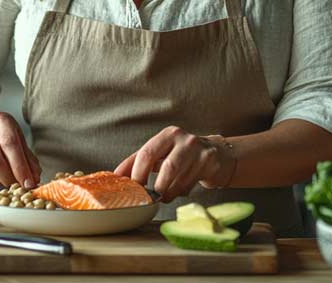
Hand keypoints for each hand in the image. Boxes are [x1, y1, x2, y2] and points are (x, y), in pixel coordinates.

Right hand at [0, 111, 40, 188]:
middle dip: (10, 178)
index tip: (29, 182)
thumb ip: (28, 158)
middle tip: (20, 185)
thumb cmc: (3, 135)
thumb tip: (35, 177)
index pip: (10, 144)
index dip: (20, 166)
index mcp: (0, 120)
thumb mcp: (19, 139)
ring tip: (9, 180)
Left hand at [113, 126, 234, 201]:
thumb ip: (137, 161)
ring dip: (168, 193)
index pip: (147, 153)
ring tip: (163, 197)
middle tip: (149, 197)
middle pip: (168, 167)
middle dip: (157, 186)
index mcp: (167, 135)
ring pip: (180, 179)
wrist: (217, 155)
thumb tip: (114, 175)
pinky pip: (191, 184)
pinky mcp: (210, 163)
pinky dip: (181, 192)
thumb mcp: (160, 154)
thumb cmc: (182, 155)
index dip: (138, 173)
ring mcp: (199, 151)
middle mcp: (184, 139)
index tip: (132, 187)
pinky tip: (179, 191)